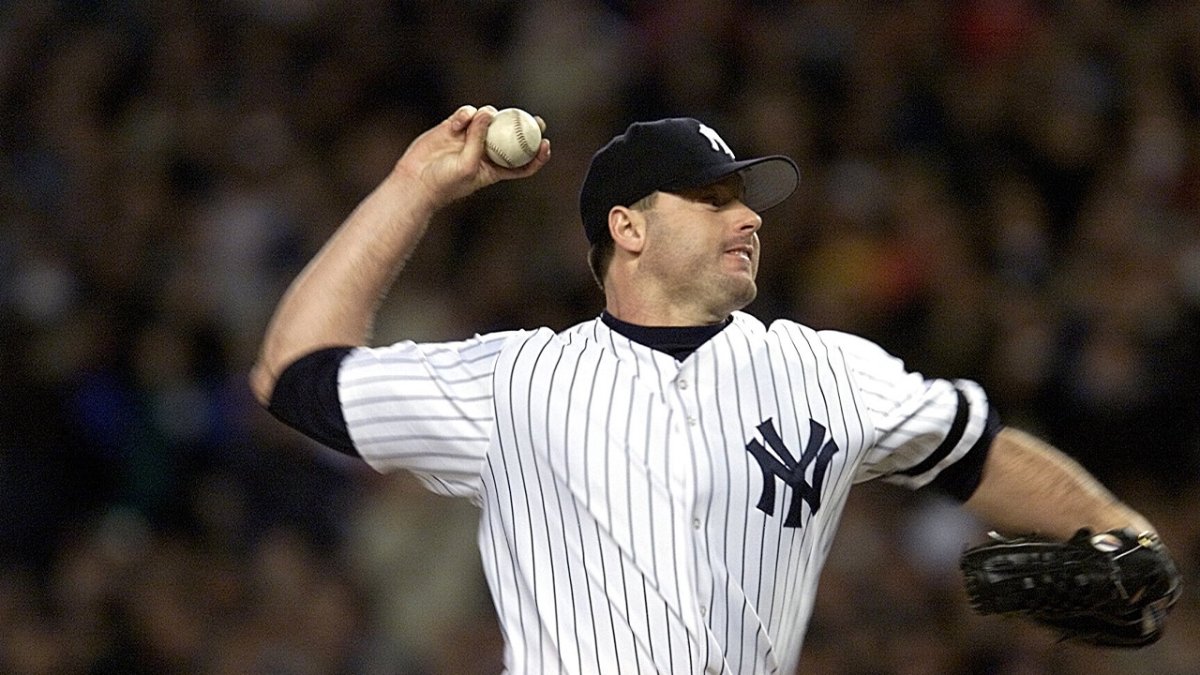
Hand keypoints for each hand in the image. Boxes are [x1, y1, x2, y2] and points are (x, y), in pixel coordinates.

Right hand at [394, 104, 549, 209]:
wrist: (415, 180)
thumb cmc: (444, 182)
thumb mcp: (467, 164)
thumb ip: (478, 139)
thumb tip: (489, 112)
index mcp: (493, 168)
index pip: (521, 164)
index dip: (536, 155)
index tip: (545, 144)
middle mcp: (484, 152)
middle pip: (510, 137)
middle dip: (524, 127)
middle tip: (536, 119)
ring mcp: (468, 138)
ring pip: (487, 120)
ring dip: (488, 116)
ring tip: (483, 116)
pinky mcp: (452, 128)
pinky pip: (465, 115)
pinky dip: (465, 114)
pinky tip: (461, 119)